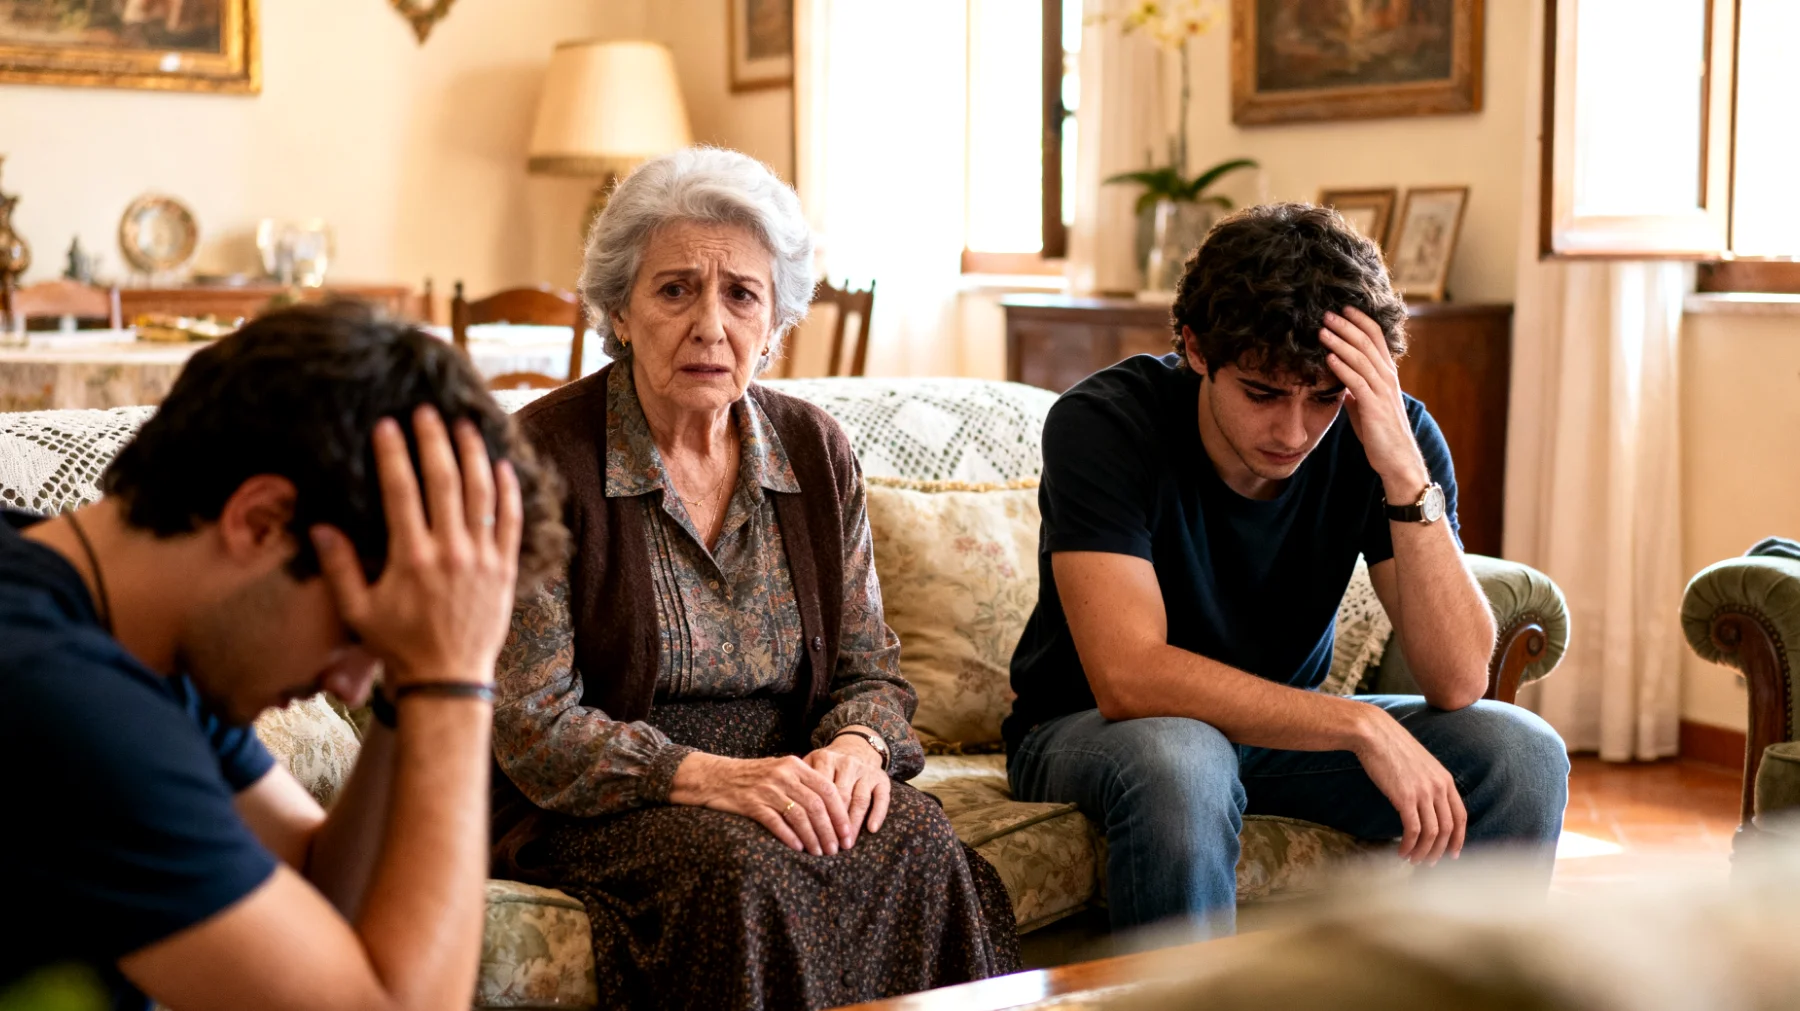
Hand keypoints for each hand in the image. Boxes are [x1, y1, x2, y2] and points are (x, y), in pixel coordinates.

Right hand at [311, 406, 523, 687]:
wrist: (448, 678)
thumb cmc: (399, 644)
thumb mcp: (358, 610)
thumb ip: (340, 567)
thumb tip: (321, 526)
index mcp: (411, 557)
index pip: (401, 491)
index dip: (394, 454)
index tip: (387, 425)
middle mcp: (450, 550)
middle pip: (444, 481)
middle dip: (434, 440)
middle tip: (426, 411)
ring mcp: (482, 558)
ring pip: (481, 493)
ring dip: (473, 454)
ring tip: (465, 425)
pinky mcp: (505, 568)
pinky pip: (511, 521)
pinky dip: (508, 491)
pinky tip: (502, 464)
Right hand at [669, 752, 852, 855]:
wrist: (714, 777)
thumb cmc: (752, 778)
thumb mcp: (780, 771)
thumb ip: (803, 783)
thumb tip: (833, 808)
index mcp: (795, 765)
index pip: (827, 789)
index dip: (840, 814)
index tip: (848, 833)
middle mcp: (783, 775)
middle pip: (816, 805)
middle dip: (830, 830)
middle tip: (837, 849)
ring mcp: (767, 789)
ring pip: (800, 816)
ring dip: (814, 837)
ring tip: (820, 853)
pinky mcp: (751, 803)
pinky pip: (776, 822)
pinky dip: (790, 837)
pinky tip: (799, 848)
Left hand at [804, 731, 891, 848]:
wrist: (856, 747)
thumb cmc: (828, 764)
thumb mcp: (812, 764)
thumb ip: (800, 781)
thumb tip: (785, 809)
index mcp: (825, 759)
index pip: (820, 791)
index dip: (816, 815)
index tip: (810, 836)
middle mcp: (847, 763)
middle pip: (841, 797)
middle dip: (834, 824)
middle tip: (829, 847)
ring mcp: (866, 770)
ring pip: (860, 800)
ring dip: (854, 824)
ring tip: (847, 844)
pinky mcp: (882, 778)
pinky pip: (882, 798)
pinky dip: (878, 813)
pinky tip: (871, 829)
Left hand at [1318, 306, 1428, 500]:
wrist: (1397, 459)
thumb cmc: (1380, 433)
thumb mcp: (1366, 405)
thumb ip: (1356, 389)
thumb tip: (1341, 380)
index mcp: (1386, 374)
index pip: (1376, 338)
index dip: (1360, 321)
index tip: (1343, 308)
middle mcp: (1387, 377)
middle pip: (1367, 342)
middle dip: (1346, 325)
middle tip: (1326, 312)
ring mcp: (1382, 391)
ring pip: (1361, 358)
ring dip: (1340, 342)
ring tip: (1322, 329)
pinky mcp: (1374, 406)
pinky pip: (1357, 382)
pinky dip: (1342, 367)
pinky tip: (1328, 358)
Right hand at [1352, 706, 1466, 864]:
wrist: (1374, 734)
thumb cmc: (1392, 747)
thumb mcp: (1420, 763)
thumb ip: (1428, 782)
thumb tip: (1426, 803)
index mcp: (1445, 779)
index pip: (1460, 816)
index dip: (1459, 838)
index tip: (1452, 853)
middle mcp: (1438, 787)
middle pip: (1448, 829)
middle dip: (1440, 850)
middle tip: (1429, 862)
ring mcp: (1423, 793)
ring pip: (1432, 833)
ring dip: (1423, 851)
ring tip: (1414, 860)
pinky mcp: (1405, 798)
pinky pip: (1412, 830)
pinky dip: (1409, 845)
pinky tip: (1401, 851)